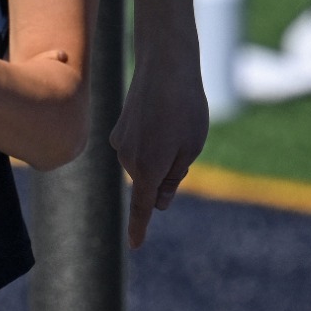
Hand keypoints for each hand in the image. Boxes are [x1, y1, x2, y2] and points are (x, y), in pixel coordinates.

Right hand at [110, 54, 210, 247]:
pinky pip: (138, 145)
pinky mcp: (119, 128)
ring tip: (174, 119)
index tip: (135, 246)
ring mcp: (120, 143)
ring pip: (144, 162)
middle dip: (168, 171)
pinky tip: (161, 112)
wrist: (164, 65)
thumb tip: (160, 199)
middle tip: (186, 138)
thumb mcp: (191, 147)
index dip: (139, 228)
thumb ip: (174, 177)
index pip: (143, 208)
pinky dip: (151, 137)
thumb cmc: (186, 108)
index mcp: (149, 169)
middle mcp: (128, 160)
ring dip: (160, 151)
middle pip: (151, 181)